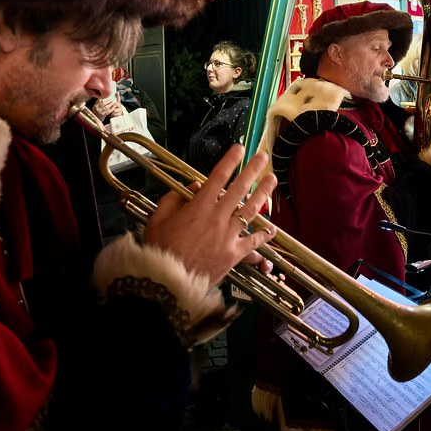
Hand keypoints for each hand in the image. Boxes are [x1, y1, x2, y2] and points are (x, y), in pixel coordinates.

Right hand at [92, 96, 124, 119]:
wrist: (96, 119)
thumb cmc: (96, 112)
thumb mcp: (94, 107)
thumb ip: (97, 103)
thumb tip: (103, 97)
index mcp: (95, 106)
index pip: (99, 100)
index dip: (103, 98)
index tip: (106, 97)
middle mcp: (97, 109)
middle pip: (103, 103)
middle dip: (108, 101)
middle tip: (112, 100)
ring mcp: (101, 112)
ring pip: (107, 107)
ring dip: (111, 104)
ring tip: (114, 102)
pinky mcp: (104, 115)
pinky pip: (109, 111)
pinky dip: (112, 108)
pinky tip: (114, 106)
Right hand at [143, 144, 277, 285]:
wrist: (168, 282)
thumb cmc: (160, 250)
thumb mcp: (157, 219)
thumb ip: (173, 199)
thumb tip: (192, 187)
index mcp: (198, 207)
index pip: (218, 176)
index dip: (230, 160)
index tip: (239, 148)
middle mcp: (217, 217)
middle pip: (239, 189)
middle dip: (252, 170)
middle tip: (263, 157)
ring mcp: (228, 236)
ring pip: (250, 210)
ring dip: (263, 194)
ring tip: (272, 180)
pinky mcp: (233, 255)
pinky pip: (253, 243)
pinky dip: (263, 236)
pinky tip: (272, 229)